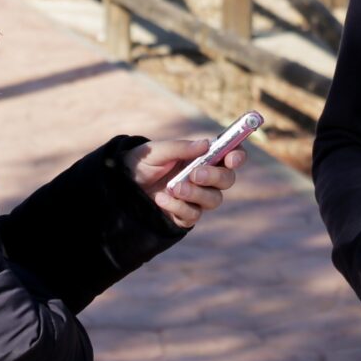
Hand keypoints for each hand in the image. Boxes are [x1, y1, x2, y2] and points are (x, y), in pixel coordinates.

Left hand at [126, 136, 244, 229]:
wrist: (122, 186)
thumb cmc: (142, 163)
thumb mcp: (157, 151)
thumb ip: (180, 148)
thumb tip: (206, 144)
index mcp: (202, 157)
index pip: (231, 156)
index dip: (237, 155)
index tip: (232, 158)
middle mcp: (205, 178)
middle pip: (227, 180)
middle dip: (215, 176)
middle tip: (195, 174)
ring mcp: (196, 198)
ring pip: (214, 200)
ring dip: (195, 194)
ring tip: (172, 188)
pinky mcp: (185, 215)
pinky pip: (192, 215)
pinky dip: (178, 207)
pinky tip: (161, 199)